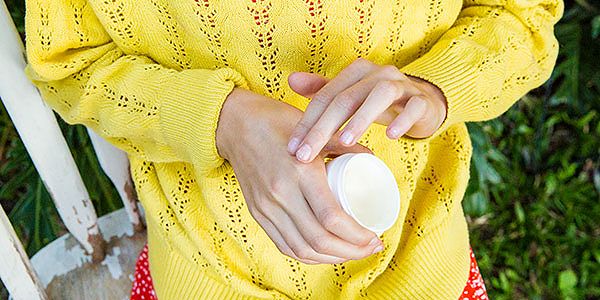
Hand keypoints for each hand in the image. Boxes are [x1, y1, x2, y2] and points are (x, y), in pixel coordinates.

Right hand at [216, 87, 383, 264]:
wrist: (236, 124)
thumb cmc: (278, 122)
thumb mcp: (315, 129)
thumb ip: (344, 145)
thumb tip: (372, 160)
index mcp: (300, 172)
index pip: (332, 218)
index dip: (357, 235)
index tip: (375, 235)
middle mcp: (281, 194)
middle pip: (319, 240)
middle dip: (351, 251)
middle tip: (372, 247)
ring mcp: (266, 207)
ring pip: (302, 249)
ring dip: (332, 258)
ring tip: (353, 253)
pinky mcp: (257, 213)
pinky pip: (284, 245)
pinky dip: (308, 256)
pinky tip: (325, 254)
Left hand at [286, 57, 447, 162]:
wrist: (423, 104)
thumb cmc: (379, 103)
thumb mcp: (351, 97)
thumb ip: (322, 90)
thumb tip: (291, 80)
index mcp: (356, 72)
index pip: (326, 96)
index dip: (307, 122)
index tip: (293, 149)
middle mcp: (378, 73)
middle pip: (347, 98)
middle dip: (324, 128)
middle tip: (307, 155)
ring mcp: (402, 85)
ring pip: (380, 95)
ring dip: (361, 119)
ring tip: (345, 142)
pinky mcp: (422, 100)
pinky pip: (414, 107)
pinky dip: (402, 120)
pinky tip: (390, 136)